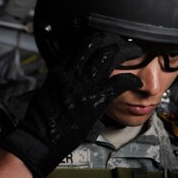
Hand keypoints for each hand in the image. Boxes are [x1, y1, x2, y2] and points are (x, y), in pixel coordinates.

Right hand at [0, 32, 142, 177]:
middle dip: (112, 40)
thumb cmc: (41, 121)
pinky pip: (119, 82)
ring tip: (133, 53)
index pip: (80, 46)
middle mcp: (72, 73)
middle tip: (123, 43)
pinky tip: (136, 81)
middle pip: (95, 44)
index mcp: (60, 71)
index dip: (97, 41)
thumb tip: (66, 78)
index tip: (106, 42)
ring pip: (107, 56)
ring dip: (125, 52)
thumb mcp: (47, 92)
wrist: (40, 137)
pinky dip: (131, 79)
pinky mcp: (95, 100)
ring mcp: (84, 85)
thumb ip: (59, 81)